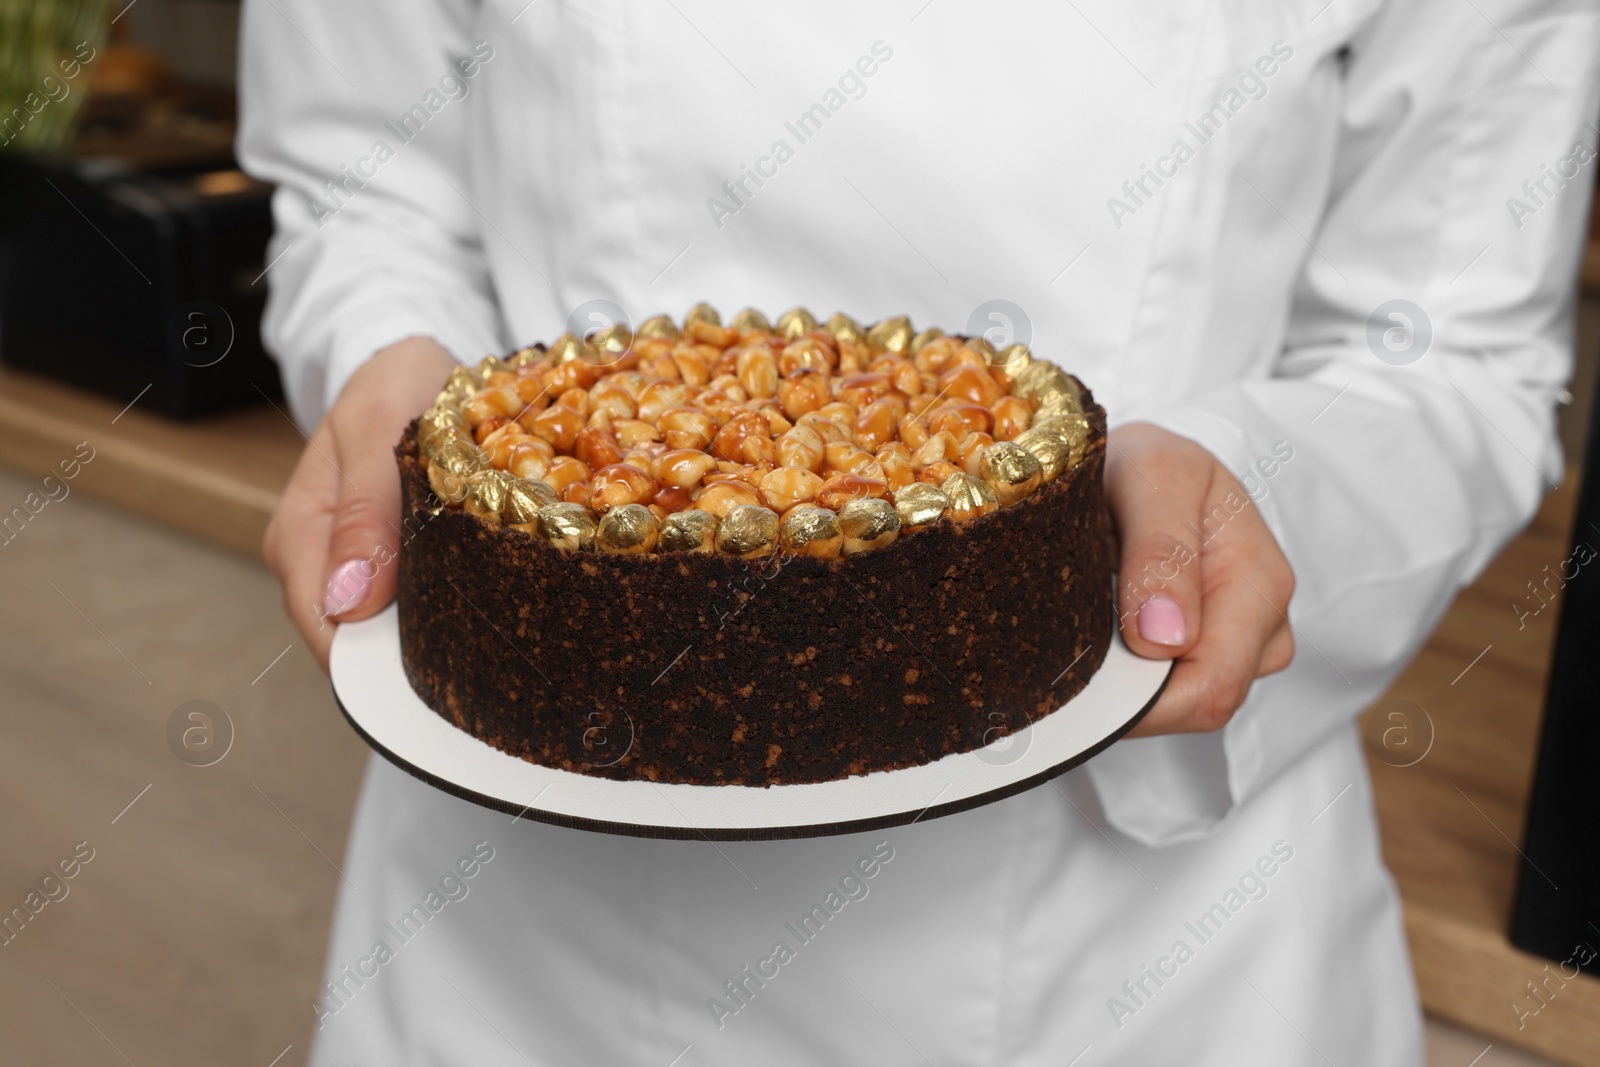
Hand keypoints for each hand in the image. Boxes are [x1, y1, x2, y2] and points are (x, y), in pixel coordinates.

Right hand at [263, 337, 458, 669]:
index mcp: (301, 536)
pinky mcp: (388, 557)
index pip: (325, 631)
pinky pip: (409, 602)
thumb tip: (350, 604)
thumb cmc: (392, 386)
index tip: (435, 684)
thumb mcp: (379, 430)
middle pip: (354, 641)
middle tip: (480, 675)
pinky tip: (482, 613)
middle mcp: (318, 560)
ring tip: (490, 647)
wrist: (410, 363)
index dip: (373, 667)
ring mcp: (351, 561)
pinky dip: (441, 610)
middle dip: (406, 663)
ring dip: (429, 639)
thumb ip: (366, 512)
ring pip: (383, 626)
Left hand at [1104, 422, 1295, 736]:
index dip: (1142, 700)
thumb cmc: (1151, 462)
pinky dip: (1125, 674)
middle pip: (1195, 704)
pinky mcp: (1209, 653)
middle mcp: (1263, 625)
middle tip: (1065, 644)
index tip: (1076, 674)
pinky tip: (1100, 637)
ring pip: (1178, 704)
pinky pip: (1165, 691)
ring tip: (1084, 625)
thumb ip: (1161, 549)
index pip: (1211, 686)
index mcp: (1261, 582)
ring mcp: (1240, 645)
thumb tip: (1165, 639)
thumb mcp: (1153, 474)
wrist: (1146, 462)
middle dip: (1128, 693)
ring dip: (1123, 681)